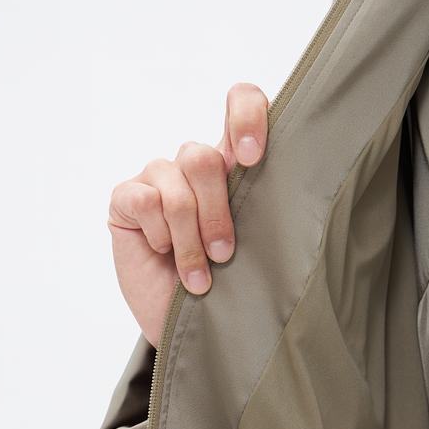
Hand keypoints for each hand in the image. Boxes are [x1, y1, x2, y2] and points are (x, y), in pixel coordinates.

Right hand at [107, 82, 268, 348]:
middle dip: (216, 214)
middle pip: (202, 157)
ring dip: (190, 239)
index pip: (240, 102)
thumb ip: (266, 210)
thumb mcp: (255, 249)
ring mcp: (156, 178)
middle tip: (224, 255)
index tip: (253, 159)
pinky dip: (160, 236)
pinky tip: (162, 254)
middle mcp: (192, 165)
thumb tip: (302, 187)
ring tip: (199, 277)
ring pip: (176, 187)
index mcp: (232, 165)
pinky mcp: (126, 198)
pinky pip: (146, 201)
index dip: (247, 116)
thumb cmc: (225, 289)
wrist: (185, 326)